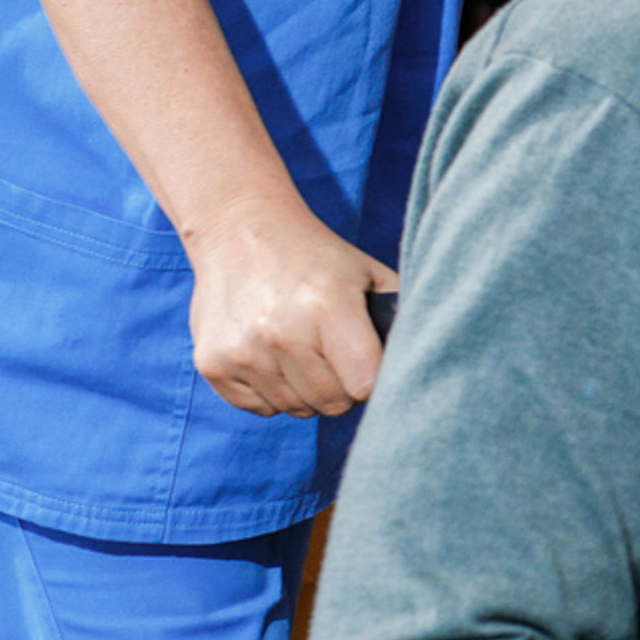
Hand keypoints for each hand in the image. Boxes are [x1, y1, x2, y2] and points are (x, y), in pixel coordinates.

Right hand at [181, 193, 395, 416]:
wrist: (240, 230)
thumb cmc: (317, 258)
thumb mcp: (368, 275)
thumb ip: (398, 319)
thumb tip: (427, 364)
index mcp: (328, 307)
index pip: (366, 386)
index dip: (373, 379)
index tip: (368, 362)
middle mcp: (281, 332)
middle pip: (332, 404)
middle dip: (341, 387)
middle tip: (333, 353)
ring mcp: (242, 351)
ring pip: (295, 409)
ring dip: (305, 389)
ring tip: (300, 347)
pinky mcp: (212, 364)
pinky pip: (260, 408)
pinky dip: (271, 391)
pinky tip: (270, 353)